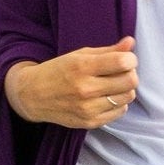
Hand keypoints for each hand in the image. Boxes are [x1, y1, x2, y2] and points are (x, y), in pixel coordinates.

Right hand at [5, 36, 138, 128]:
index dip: (130, 59)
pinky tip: (106, 97)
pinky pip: (120, 111)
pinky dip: (118, 103)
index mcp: (82, 67)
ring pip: (128, 97)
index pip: (123, 62)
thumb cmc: (58, 71)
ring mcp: (88, 108)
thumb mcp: (79, 55)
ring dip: (125, 89)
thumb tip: (131, 42)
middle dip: (130, 73)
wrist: (33, 96)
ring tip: (112, 85)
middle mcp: (86, 89)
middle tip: (121, 72)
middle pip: (130, 81)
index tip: (125, 59)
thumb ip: (108, 50)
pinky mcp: (90, 122)